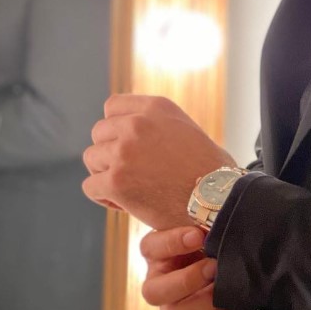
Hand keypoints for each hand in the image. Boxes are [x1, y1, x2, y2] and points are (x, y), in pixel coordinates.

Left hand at [82, 95, 235, 228]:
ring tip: (129, 187)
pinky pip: (91, 187)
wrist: (218, 198)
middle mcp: (137, 124)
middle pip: (99, 132)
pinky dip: (104, 198)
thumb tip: (132, 128)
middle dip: (110, 151)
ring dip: (105, 173)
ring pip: (92, 158)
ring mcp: (123, 152)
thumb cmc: (209, 169)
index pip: (113, 106)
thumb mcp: (184, 128)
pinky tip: (125, 203)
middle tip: (130, 171)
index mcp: (155, 107)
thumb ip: (157, 123)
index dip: (116, 126)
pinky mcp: (116, 181)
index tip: (126, 143)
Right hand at [141, 226, 222, 309]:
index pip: (150, 247)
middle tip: (213, 266)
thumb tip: (214, 216)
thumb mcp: (202, 230)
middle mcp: (160, 280)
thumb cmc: (210, 241)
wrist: (224, 264)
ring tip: (222, 288)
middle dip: (185, 280)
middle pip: (153, 291)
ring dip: (200, 300)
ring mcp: (173, 303)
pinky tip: (228, 303)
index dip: (173, 242)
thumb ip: (201, 224)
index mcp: (157, 253)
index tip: (198, 235)